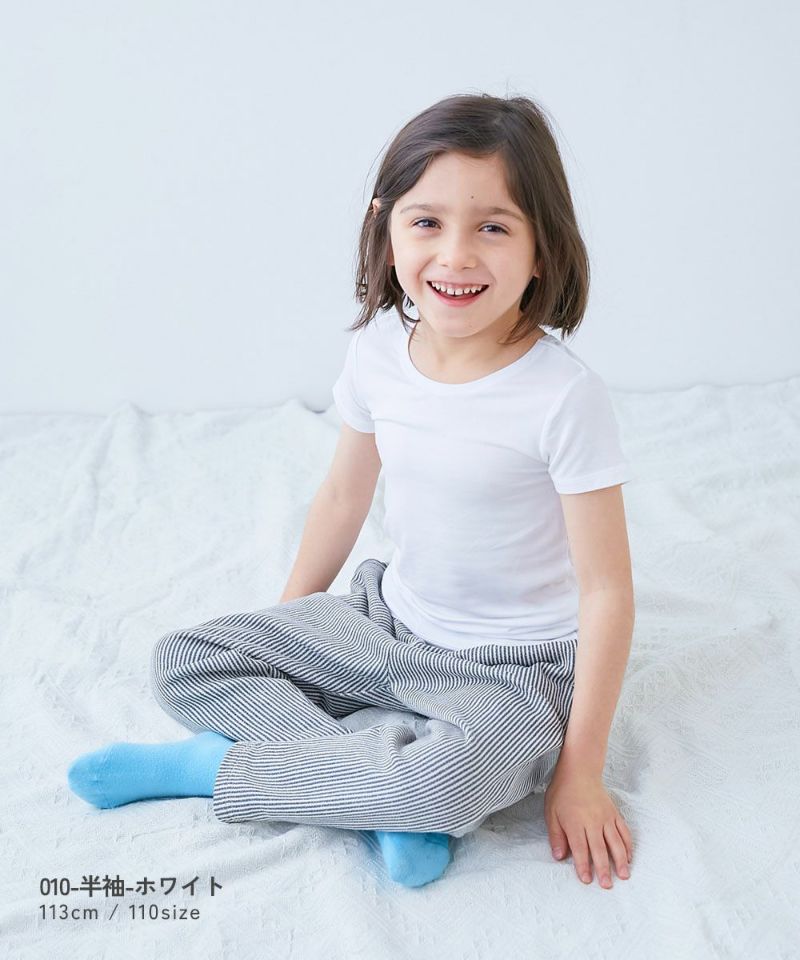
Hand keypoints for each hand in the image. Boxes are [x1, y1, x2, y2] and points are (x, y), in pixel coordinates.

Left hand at [544, 764, 632, 888]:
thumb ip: (556, 836)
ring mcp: (606, 818)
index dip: (583, 865)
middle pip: (599, 849)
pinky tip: (629, 857)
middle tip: (607, 885)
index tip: (586, 880)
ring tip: (624, 876)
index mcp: (575, 822)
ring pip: (615, 842)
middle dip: (603, 869)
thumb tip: (558, 856)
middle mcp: (592, 821)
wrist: (580, 771)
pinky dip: (628, 845)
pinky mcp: (614, 814)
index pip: (580, 848)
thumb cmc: (562, 792)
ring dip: (620, 860)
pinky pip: (623, 831)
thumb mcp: (551, 813)